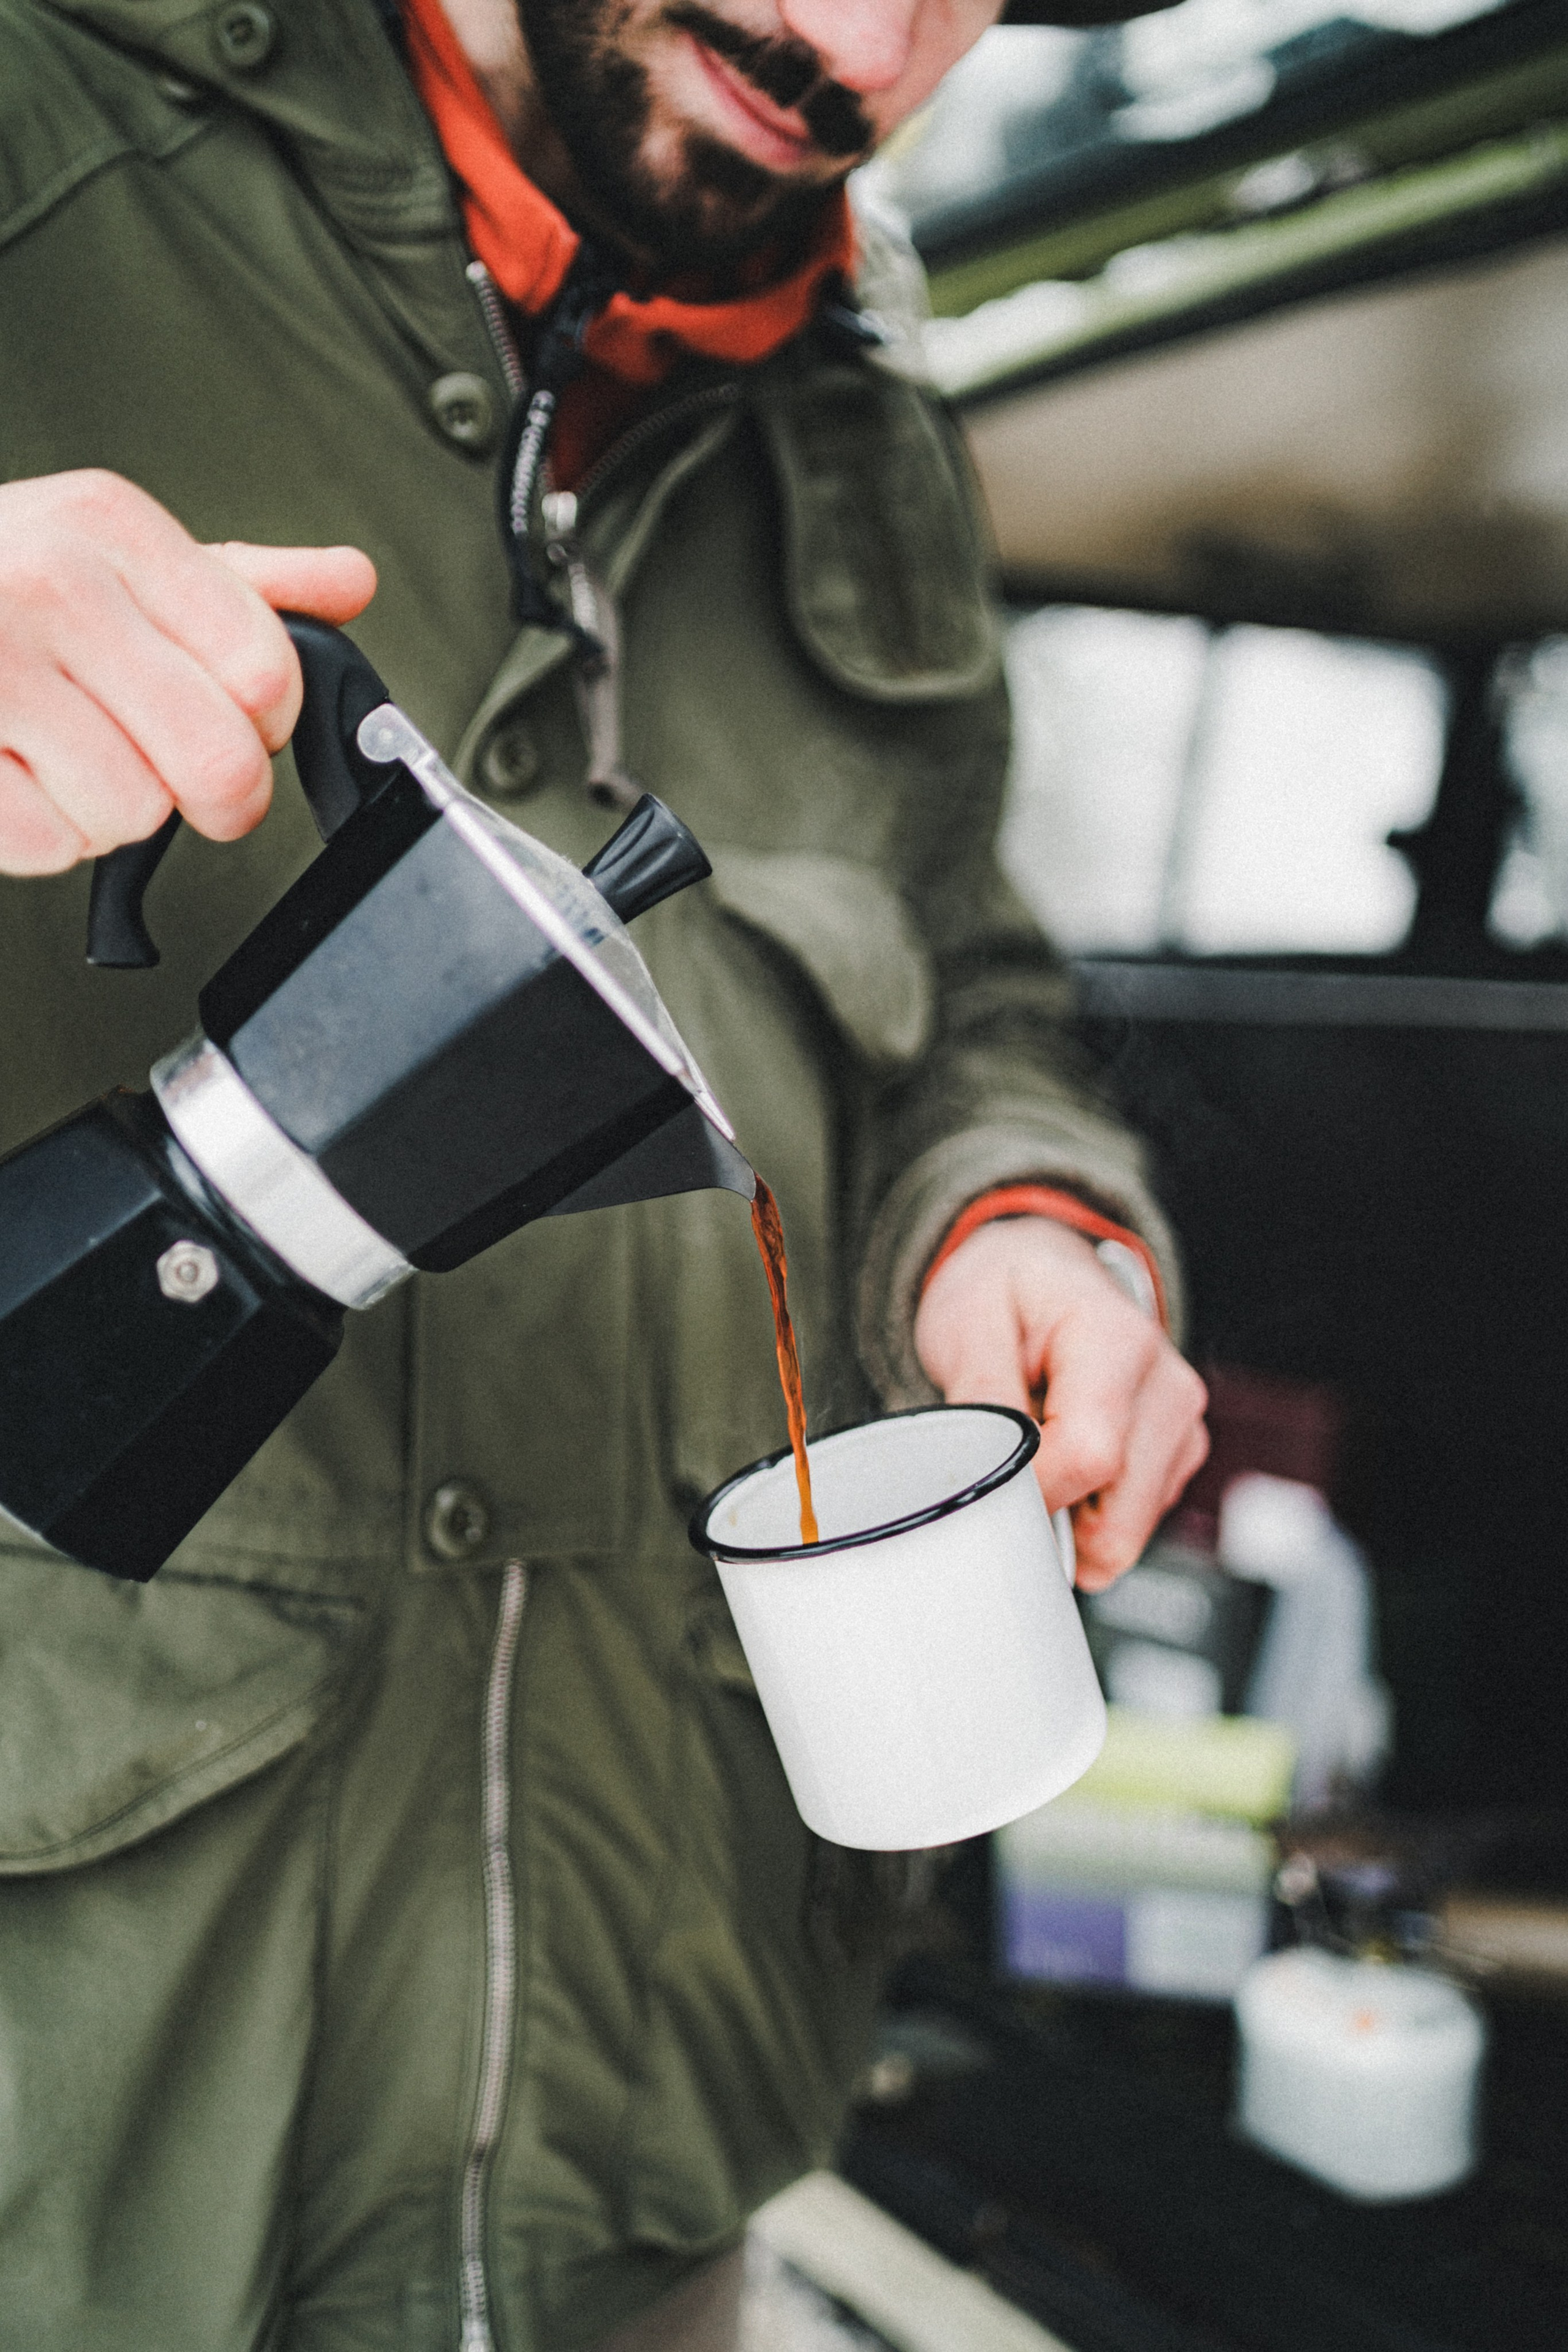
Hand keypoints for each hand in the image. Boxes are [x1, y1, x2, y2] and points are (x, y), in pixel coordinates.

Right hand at [0, 470, 376, 874]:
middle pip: (218, 762)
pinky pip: (51, 847)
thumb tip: (348, 583)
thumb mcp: (109, 551)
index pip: (267, 673)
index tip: (228, 720)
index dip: (262, 724)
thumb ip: (239, 583)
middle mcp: (50, 586)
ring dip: (109, 811)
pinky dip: (42, 836)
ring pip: (135, 816)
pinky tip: (12, 775)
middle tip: (169, 772)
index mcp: (111, 529)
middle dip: (209, 795)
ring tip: (59, 752)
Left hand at [914, 1216, 1208, 1589]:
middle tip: (1006, 1462)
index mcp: (1117, 1339)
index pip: (1089, 1458)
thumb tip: (987, 1479)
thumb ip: (982, 1402)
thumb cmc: (1005, 1294)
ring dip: (1067, 1514)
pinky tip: (1063, 1456)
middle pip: (1117, 1519)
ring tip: (1037, 1446)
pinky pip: (1128, 1526)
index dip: (1029, 1489)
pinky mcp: (1176, 1456)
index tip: (985, 1478)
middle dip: (1048, 1514)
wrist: (1038, 1274)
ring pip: (1124, 1535)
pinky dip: (1085, 1510)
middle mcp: (1167, 1386)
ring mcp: (1179, 1425)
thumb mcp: (967, 1324)